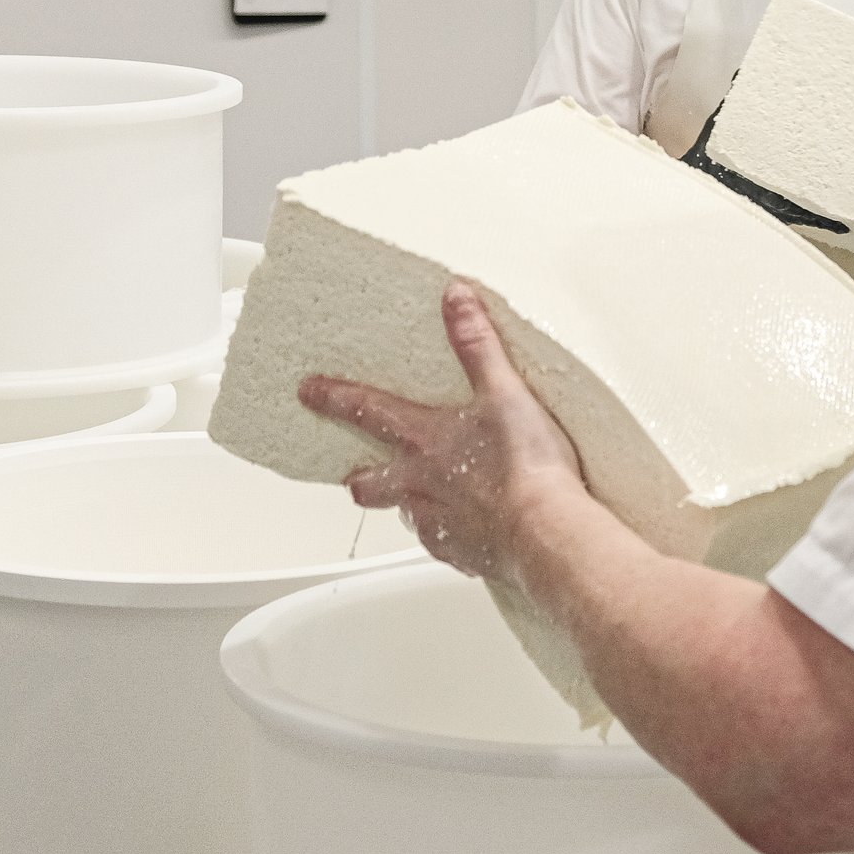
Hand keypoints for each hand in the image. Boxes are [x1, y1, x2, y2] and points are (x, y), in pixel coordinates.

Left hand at [298, 281, 586, 581]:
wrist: (545, 531)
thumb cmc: (524, 467)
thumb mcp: (504, 392)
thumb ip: (477, 346)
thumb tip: (455, 299)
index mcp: (425, 440)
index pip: (366, 411)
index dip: (334, 397)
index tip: (308, 392)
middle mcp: (420, 485)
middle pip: (371, 483)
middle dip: (361, 477)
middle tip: (357, 475)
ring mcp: (439, 523)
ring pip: (406, 515)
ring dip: (408, 507)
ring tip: (421, 503)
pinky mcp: (464, 554)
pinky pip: (444, 546)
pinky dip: (450, 537)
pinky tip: (468, 532)